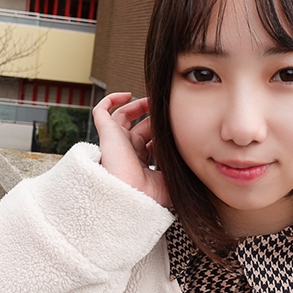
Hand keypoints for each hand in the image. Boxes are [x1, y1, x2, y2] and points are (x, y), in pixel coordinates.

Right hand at [92, 92, 169, 207]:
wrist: (131, 197)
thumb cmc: (150, 194)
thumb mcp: (171, 178)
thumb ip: (178, 166)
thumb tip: (191, 154)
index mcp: (140, 162)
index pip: (150, 140)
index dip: (161, 131)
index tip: (174, 124)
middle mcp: (127, 150)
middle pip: (140, 127)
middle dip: (153, 117)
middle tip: (166, 109)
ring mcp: (116, 140)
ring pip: (122, 116)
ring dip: (137, 106)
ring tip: (151, 100)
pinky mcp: (107, 133)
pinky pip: (101, 111)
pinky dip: (111, 100)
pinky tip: (126, 95)